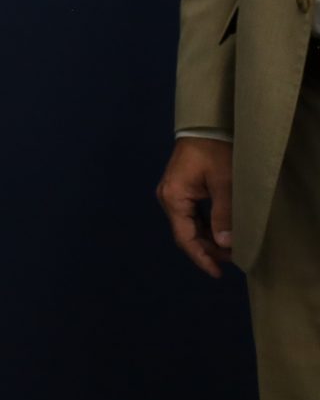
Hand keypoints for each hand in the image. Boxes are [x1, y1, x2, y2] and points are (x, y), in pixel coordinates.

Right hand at [157, 136, 234, 277]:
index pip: (185, 237)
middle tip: (232, 260)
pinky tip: (220, 233)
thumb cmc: (215, 153)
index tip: (218, 273)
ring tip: (229, 249)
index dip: (201, 257)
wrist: (205, 126)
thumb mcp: (224, 184)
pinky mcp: (179, 189)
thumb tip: (224, 244)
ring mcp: (171, 193)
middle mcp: (167, 198)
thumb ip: (223, 215)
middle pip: (185, 233)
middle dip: (207, 249)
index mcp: (173, 197)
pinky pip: (190, 215)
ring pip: (188, 225)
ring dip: (207, 239)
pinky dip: (205, 227)